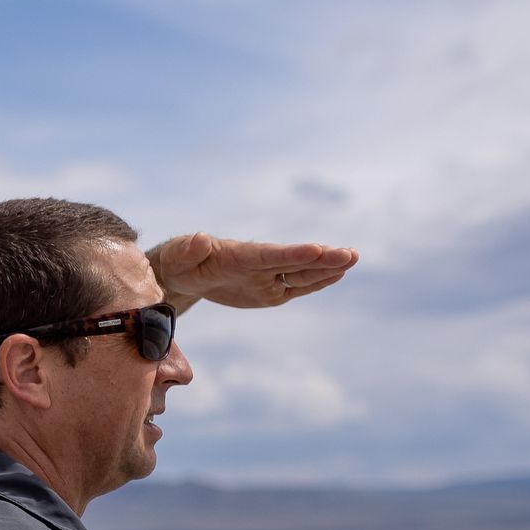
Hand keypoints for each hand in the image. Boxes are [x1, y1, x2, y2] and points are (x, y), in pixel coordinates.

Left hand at [147, 231, 358, 312]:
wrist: (184, 271)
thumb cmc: (179, 261)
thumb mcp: (177, 256)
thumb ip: (189, 249)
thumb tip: (198, 238)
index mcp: (238, 256)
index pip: (269, 255)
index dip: (292, 254)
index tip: (317, 248)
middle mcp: (258, 264)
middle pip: (293, 262)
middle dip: (322, 259)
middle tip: (351, 254)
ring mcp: (266, 277)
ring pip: (300, 273)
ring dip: (326, 268)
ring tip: (352, 258)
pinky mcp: (268, 291)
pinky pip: (295, 286)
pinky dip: (316, 281)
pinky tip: (337, 274)